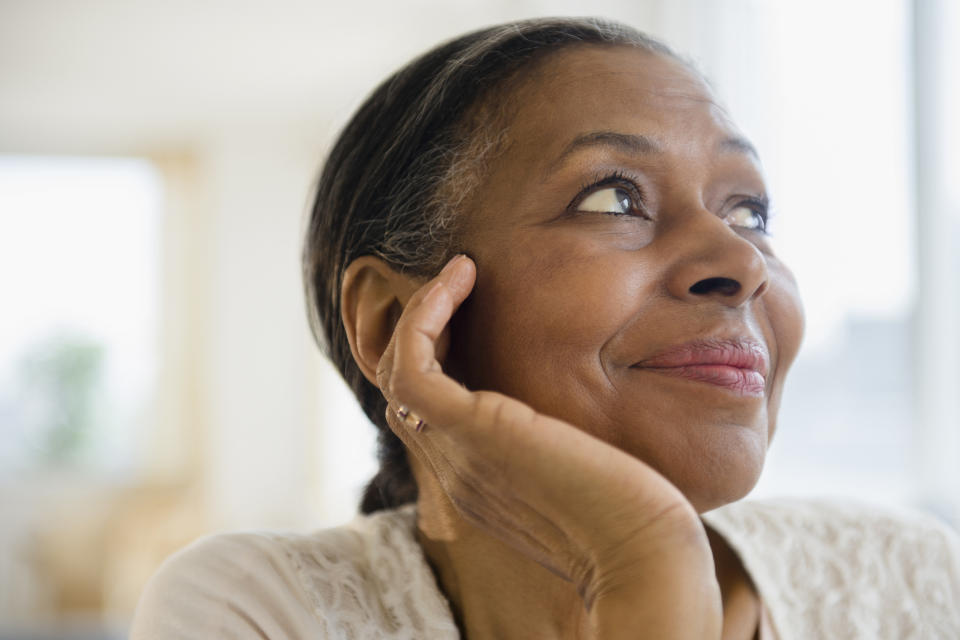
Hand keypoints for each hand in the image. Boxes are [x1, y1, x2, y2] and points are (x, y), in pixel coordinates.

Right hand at [377, 254, 720, 636]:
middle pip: (402, 389)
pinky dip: (424, 314)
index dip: (441, 354)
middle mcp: (454, 468)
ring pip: (396, 372)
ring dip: (419, 313)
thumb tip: (584, 407)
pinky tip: (462, 277)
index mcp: (478, 479)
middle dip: (422, 329)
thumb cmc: (634, 515)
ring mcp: (454, 453)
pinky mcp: (468, 431)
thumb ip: (564, 442)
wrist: (642, 554)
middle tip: (459, 282)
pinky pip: (411, 363)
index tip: (478, 307)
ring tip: (459, 272)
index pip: (429, 412)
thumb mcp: (585, 471)